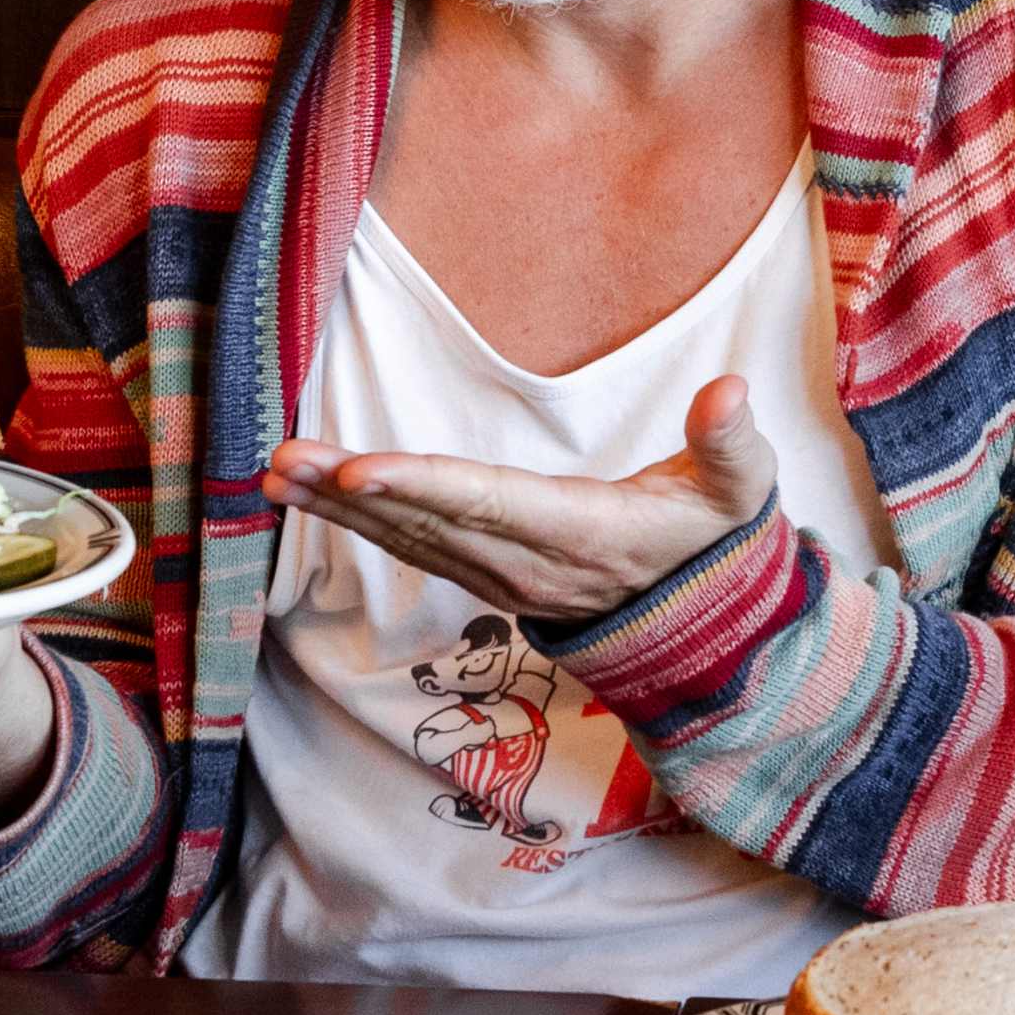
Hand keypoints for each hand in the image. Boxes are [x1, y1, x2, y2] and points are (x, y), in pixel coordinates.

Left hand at [263, 376, 776, 624]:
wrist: (701, 623)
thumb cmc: (712, 540)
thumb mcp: (737, 492)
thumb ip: (731, 443)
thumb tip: (727, 390)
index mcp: (582, 532)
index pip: (490, 504)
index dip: (423, 488)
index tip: (361, 471)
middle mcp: (529, 562)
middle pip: (428, 522)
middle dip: (351, 493)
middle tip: (284, 459)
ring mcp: (501, 576)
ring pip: (409, 537)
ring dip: (338, 508)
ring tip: (277, 470)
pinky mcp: (486, 576)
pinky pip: (412, 546)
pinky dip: (357, 521)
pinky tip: (311, 495)